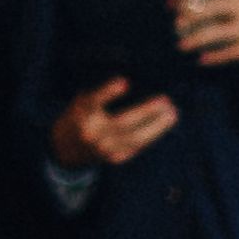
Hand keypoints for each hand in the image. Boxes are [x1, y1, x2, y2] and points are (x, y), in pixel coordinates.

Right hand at [52, 77, 178, 172]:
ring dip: (158, 126)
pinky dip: (153, 134)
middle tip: (165, 100)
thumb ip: (101, 95)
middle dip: (146, 112)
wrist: (65, 150)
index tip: (124, 82)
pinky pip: (138, 145)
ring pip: (136, 138)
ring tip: (173, 113)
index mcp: (81, 114)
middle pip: (122, 122)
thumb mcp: (81, 102)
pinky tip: (165, 123)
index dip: (108, 92)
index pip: (94, 101)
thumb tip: (132, 80)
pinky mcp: (116, 158)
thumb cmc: (78, 117)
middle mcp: (92, 133)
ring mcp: (105, 148)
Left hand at [170, 0, 238, 79]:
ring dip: (198, 38)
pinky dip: (215, 56)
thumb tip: (170, 2)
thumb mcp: (228, 14)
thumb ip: (204, 7)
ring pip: (222, 31)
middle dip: (195, 14)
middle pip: (220, 6)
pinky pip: (232, 51)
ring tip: (181, 46)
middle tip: (177, 24)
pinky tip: (201, 60)